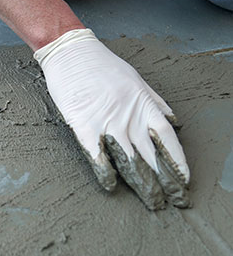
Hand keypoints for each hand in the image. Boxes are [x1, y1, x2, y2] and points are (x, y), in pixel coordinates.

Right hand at [34, 29, 190, 209]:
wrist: (71, 53)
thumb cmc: (102, 66)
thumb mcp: (137, 80)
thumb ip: (155, 104)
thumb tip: (173, 123)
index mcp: (143, 106)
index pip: (167, 140)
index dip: (177, 162)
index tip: (184, 181)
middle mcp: (129, 117)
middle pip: (152, 156)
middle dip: (166, 182)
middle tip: (175, 201)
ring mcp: (106, 123)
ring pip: (130, 160)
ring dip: (143, 184)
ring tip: (153, 202)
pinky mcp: (83, 126)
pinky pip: (97, 155)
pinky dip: (105, 171)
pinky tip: (112, 185)